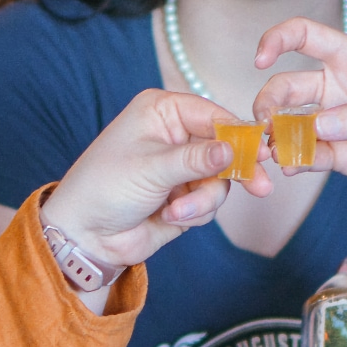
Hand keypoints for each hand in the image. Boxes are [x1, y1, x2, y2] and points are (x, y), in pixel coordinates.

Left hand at [44, 89, 271, 267]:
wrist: (85, 234)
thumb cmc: (105, 187)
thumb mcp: (152, 168)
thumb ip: (196, 160)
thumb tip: (233, 150)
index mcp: (162, 112)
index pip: (213, 115)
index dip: (239, 134)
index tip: (261, 152)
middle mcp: (175, 135)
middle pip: (225, 147)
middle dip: (235, 171)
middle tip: (261, 187)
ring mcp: (182, 167)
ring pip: (220, 179)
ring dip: (203, 199)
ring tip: (177, 212)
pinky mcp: (185, 196)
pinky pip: (210, 202)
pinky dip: (196, 212)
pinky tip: (170, 216)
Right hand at [250, 19, 346, 210]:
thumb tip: (317, 127)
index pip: (306, 36)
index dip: (278, 39)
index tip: (260, 58)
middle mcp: (339, 87)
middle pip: (288, 86)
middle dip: (269, 102)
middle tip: (265, 125)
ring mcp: (336, 123)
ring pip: (290, 123)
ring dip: (275, 135)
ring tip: (272, 151)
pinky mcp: (339, 156)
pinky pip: (306, 155)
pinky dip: (293, 160)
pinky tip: (289, 167)